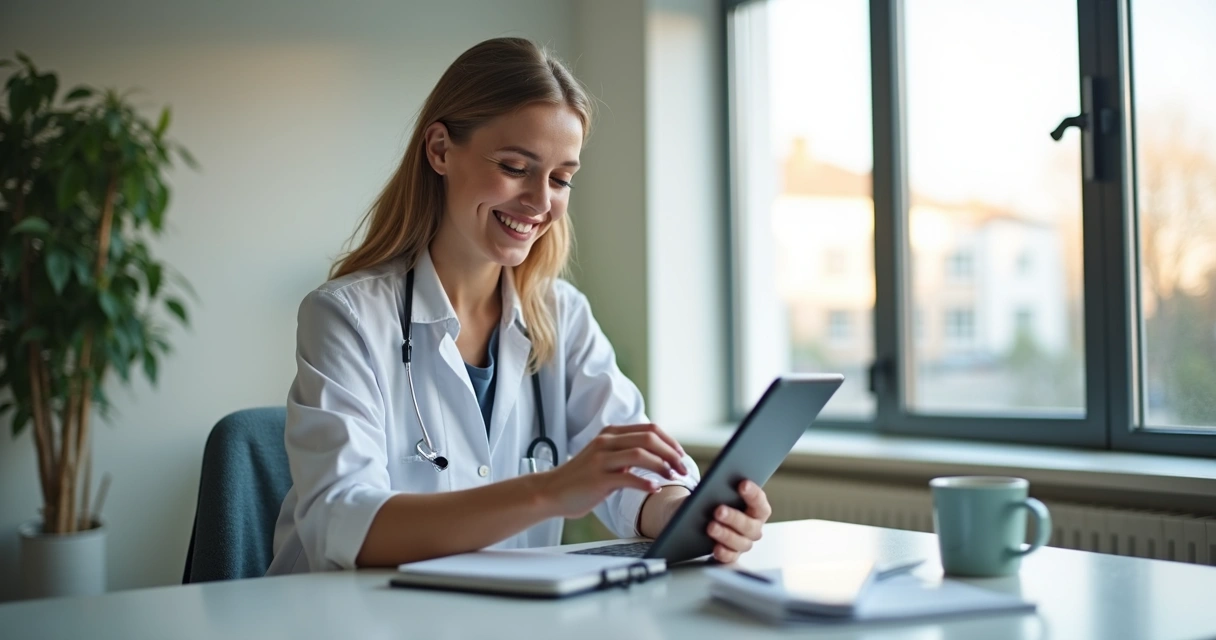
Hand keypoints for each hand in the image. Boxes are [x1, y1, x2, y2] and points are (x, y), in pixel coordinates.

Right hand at [536, 424, 688, 518]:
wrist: (551, 491)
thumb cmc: (582, 478)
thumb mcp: (605, 457)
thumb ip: (626, 453)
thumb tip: (657, 456)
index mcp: (611, 433)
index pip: (650, 430)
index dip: (670, 442)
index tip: (682, 456)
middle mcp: (607, 442)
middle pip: (649, 438)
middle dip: (672, 454)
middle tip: (683, 469)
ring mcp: (601, 459)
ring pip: (641, 455)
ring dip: (663, 466)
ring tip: (673, 478)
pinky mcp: (598, 479)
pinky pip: (628, 478)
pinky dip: (646, 482)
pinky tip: (655, 488)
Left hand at [707, 480, 770, 562]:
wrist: (696, 516)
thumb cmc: (713, 500)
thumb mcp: (716, 490)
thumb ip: (720, 487)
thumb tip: (716, 482)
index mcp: (756, 509)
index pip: (760, 502)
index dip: (753, 494)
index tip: (742, 484)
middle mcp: (754, 528)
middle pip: (750, 525)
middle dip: (734, 517)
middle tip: (719, 510)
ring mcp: (743, 542)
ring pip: (741, 542)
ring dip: (726, 535)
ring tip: (710, 526)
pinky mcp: (730, 554)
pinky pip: (730, 557)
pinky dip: (723, 553)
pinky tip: (714, 547)